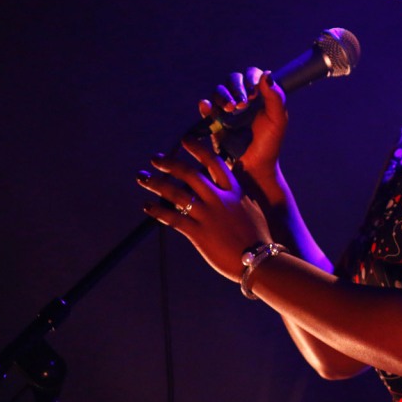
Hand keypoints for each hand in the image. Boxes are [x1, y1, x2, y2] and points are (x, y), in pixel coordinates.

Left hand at [138, 134, 272, 281]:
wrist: (259, 260)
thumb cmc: (258, 236)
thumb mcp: (251, 208)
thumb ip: (237, 196)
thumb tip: (229, 189)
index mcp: (234, 191)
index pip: (213, 162)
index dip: (198, 149)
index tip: (185, 140)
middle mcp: (219, 199)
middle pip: (189, 174)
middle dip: (169, 164)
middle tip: (155, 159)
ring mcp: (208, 216)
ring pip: (177, 194)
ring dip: (156, 184)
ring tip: (142, 178)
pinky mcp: (199, 234)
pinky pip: (173, 218)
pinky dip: (158, 211)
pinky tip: (147, 206)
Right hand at [202, 69, 287, 178]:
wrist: (255, 167)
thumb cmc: (269, 144)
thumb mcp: (278, 120)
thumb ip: (276, 97)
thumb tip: (267, 73)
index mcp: (259, 95)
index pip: (251, 75)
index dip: (250, 78)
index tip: (254, 92)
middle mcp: (242, 98)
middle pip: (232, 80)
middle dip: (236, 88)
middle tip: (241, 104)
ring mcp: (226, 109)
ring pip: (218, 92)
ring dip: (222, 96)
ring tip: (229, 109)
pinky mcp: (213, 121)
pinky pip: (206, 108)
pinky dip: (205, 105)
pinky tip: (206, 106)